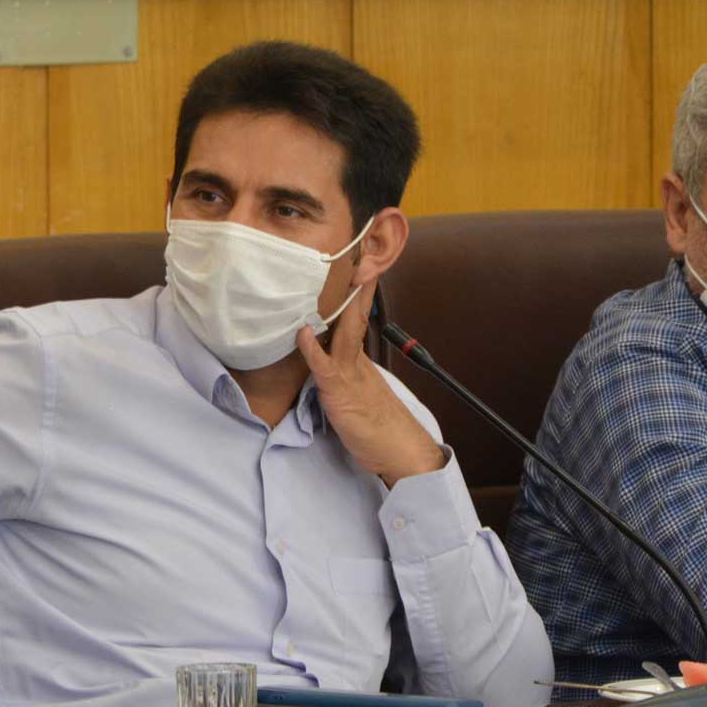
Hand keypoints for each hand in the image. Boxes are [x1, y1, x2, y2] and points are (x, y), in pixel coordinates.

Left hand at [295, 280, 446, 485]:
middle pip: (356, 315)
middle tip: (359, 254)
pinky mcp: (341, 394)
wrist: (403, 452)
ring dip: (341, 303)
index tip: (358, 266)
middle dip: (358, 285)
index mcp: (361, 360)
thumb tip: (325, 365)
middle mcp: (358, 361)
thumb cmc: (380, 429)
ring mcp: (351, 375)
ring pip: (345, 332)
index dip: (356, 293)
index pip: (357, 318)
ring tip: (342, 274)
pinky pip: (325, 367)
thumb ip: (342, 377)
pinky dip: (312, 348)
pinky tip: (303, 332)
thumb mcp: (358, 396)